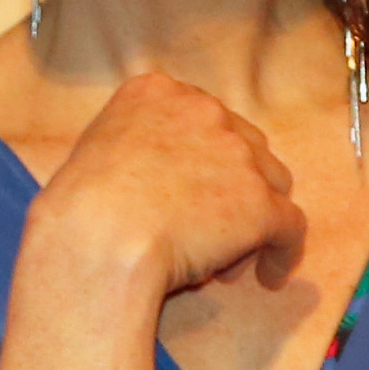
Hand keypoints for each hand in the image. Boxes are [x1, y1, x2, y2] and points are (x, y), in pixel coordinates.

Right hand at [28, 69, 303, 307]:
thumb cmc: (78, 208)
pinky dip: (283, 252)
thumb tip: (156, 180)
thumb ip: (136, 146)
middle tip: (208, 230)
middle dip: (232, 188)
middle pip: (244, 146)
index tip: (195, 190)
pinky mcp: (259, 203)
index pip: (203, 120)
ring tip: (227, 261)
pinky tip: (268, 277)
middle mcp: (205, 111)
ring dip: (254, 218)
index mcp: (159, 92)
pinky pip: (290, 227)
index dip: (205, 159)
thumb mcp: (96, 149)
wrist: (96, 238)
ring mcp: (237, 155)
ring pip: (271, 183)